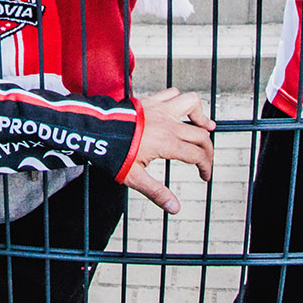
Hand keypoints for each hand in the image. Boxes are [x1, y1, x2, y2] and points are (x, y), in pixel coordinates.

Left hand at [123, 87, 215, 213]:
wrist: (94, 130)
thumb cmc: (112, 154)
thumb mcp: (134, 177)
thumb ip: (156, 192)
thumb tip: (175, 209)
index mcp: (167, 144)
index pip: (198, 156)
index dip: (206, 168)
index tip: (205, 177)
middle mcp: (168, 124)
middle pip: (200, 135)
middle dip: (208, 150)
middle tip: (205, 162)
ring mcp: (160, 109)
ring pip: (192, 104)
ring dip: (200, 116)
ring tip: (204, 128)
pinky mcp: (150, 101)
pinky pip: (172, 93)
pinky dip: (180, 100)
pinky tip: (179, 111)